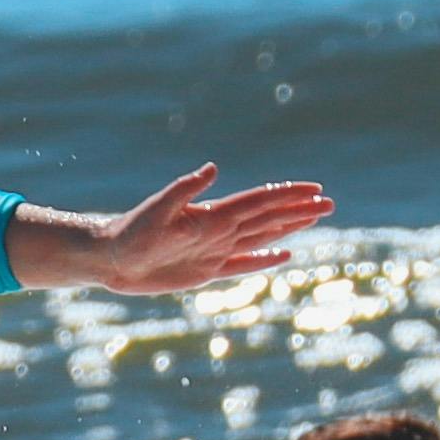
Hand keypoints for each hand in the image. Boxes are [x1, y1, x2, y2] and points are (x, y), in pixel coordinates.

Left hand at [10, 163, 333, 295]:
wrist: (109, 257)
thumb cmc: (129, 233)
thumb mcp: (156, 211)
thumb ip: (184, 191)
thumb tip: (212, 169)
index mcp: (212, 214)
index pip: (259, 202)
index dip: (288, 196)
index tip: (315, 189)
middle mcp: (218, 229)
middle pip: (268, 217)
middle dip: (300, 210)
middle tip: (330, 202)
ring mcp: (214, 249)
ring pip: (262, 237)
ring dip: (289, 228)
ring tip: (316, 218)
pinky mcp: (206, 271)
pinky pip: (243, 264)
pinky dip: (264, 259)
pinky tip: (283, 254)